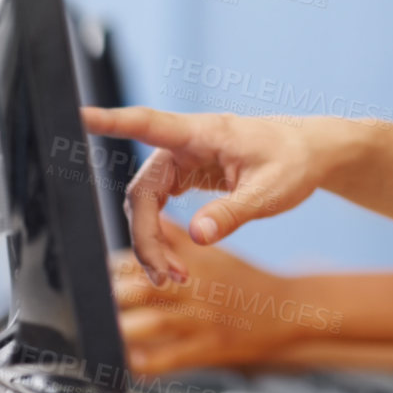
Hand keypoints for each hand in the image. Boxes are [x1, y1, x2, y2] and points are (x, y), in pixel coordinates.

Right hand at [82, 106, 335, 284]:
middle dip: (146, 237)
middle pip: (141, 191)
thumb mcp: (271, 191)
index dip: (111, 122)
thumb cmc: (295, 161)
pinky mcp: (188, 175)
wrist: (313, 153)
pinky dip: (164, 236)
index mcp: (204, 133)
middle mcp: (186, 144)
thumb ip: (233, 212)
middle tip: (168, 276)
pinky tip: (177, 262)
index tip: (79, 115)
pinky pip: (160, 206)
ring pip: (147, 204)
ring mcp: (184, 160)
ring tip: (175, 277)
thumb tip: (196, 236)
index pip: (148, 124)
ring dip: (153, 242)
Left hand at [113, 219, 307, 374]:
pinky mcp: (206, 348)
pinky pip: (169, 359)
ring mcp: (200, 320)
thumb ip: (177, 238)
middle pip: (142, 288)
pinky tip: (128, 360)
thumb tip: (148, 218)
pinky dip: (145, 362)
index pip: (146, 257)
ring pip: (152, 323)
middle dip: (111, 296)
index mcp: (193, 261)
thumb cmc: (243, 281)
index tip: (99, 273)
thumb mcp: (213, 251)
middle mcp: (194, 289)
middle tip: (94, 303)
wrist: (285, 309)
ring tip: (103, 331)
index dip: (116, 265)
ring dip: (123, 328)